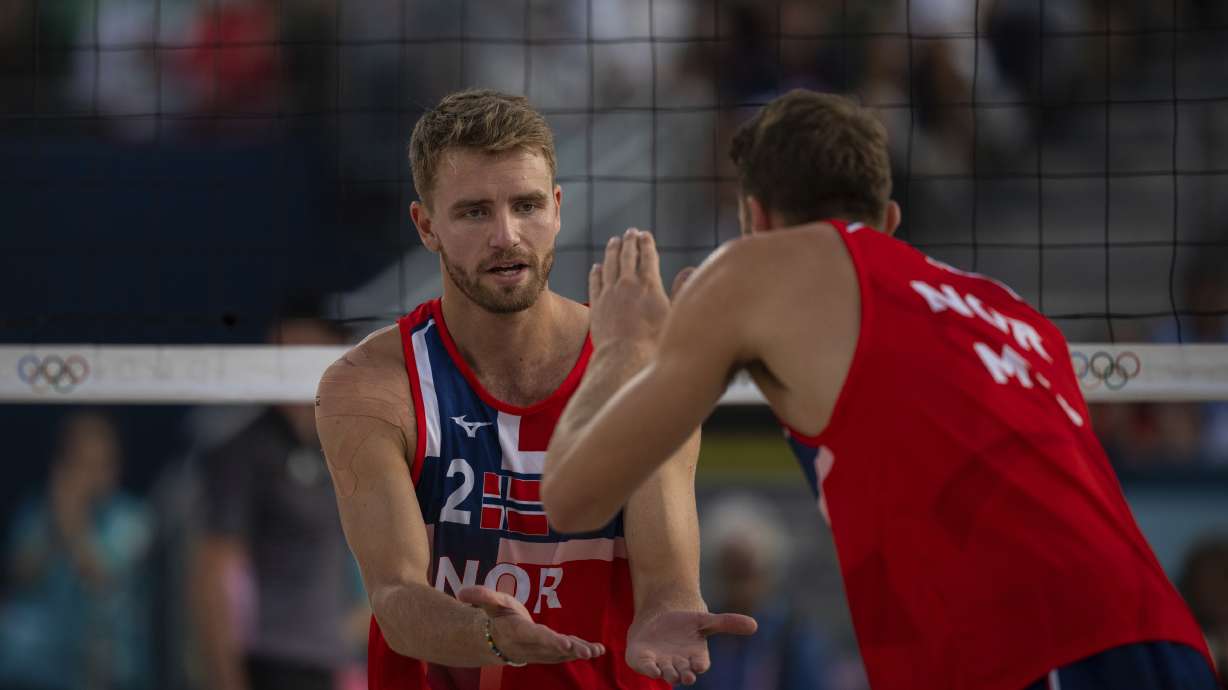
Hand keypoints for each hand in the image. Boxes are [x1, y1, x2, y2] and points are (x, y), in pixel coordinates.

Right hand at [457, 585, 605, 664]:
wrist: (498, 640)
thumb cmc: (498, 617)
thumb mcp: (491, 604)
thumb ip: (481, 597)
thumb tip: (461, 593)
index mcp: (519, 632)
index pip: (537, 637)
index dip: (551, 641)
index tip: (566, 644)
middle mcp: (531, 646)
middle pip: (553, 649)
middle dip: (570, 650)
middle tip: (587, 651)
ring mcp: (542, 651)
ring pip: (562, 653)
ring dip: (580, 652)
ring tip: (596, 651)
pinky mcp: (551, 651)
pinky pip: (567, 652)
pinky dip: (583, 650)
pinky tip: (599, 650)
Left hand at [589, 228, 669, 350]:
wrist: (625, 358)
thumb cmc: (656, 342)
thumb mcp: (676, 314)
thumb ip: (681, 289)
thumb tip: (690, 269)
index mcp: (649, 284)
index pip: (647, 256)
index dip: (646, 243)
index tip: (645, 234)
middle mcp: (628, 284)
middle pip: (627, 255)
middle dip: (629, 241)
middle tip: (629, 232)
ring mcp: (609, 293)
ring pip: (609, 264)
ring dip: (612, 251)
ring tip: (613, 242)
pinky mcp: (596, 305)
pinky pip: (595, 281)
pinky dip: (597, 271)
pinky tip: (597, 267)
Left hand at [626, 609, 758, 684]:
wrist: (658, 620)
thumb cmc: (685, 625)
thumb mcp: (705, 620)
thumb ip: (727, 623)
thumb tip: (754, 625)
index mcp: (696, 658)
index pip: (700, 665)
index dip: (700, 665)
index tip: (700, 664)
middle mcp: (679, 665)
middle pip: (684, 674)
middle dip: (685, 675)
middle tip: (687, 675)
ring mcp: (661, 664)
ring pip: (665, 673)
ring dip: (668, 673)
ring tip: (670, 672)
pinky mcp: (643, 661)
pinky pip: (646, 668)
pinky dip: (648, 668)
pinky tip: (651, 667)